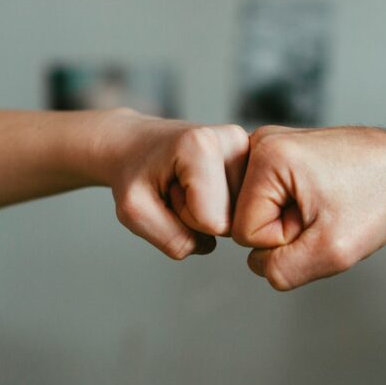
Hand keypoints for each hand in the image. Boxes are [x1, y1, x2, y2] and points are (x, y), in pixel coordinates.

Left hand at [92, 109, 249, 258]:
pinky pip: (244, 206)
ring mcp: (248, 147)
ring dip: (208, 210)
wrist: (133, 143)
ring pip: (240, 215)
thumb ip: (173, 239)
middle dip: (198, 215)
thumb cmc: (132, 172)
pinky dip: (219, 204)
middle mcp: (233, 140)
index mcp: (202, 145)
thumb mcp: (133, 212)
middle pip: (231, 220)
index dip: (184, 219)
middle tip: (176, 188)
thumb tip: (210, 244)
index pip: (213, 222)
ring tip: (185, 183)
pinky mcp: (253, 158)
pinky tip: (202, 183)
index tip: (168, 191)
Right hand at [231, 126, 385, 289]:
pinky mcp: (279, 154)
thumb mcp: (333, 251)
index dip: (285, 239)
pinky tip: (320, 197)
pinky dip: (294, 208)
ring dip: (291, 220)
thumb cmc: (379, 195)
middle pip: (246, 219)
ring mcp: (269, 145)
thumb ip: (283, 270)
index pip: (245, 233)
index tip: (321, 218)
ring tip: (325, 203)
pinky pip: (270, 201)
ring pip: (258, 212)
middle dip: (286, 229)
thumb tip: (258, 265)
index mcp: (266, 156)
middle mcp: (260, 142)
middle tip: (325, 211)